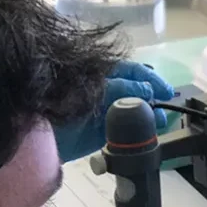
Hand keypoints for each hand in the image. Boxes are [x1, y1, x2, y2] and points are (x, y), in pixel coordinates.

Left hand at [55, 61, 174, 161]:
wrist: (40, 132)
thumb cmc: (62, 102)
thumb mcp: (95, 90)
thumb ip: (122, 88)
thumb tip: (147, 90)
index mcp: (102, 74)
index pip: (133, 71)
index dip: (151, 78)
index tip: (166, 91)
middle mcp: (107, 92)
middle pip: (137, 92)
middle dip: (153, 99)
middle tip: (165, 108)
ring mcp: (106, 113)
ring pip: (135, 113)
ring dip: (150, 116)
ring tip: (160, 122)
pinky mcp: (104, 134)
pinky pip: (128, 132)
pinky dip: (140, 133)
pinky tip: (150, 135)